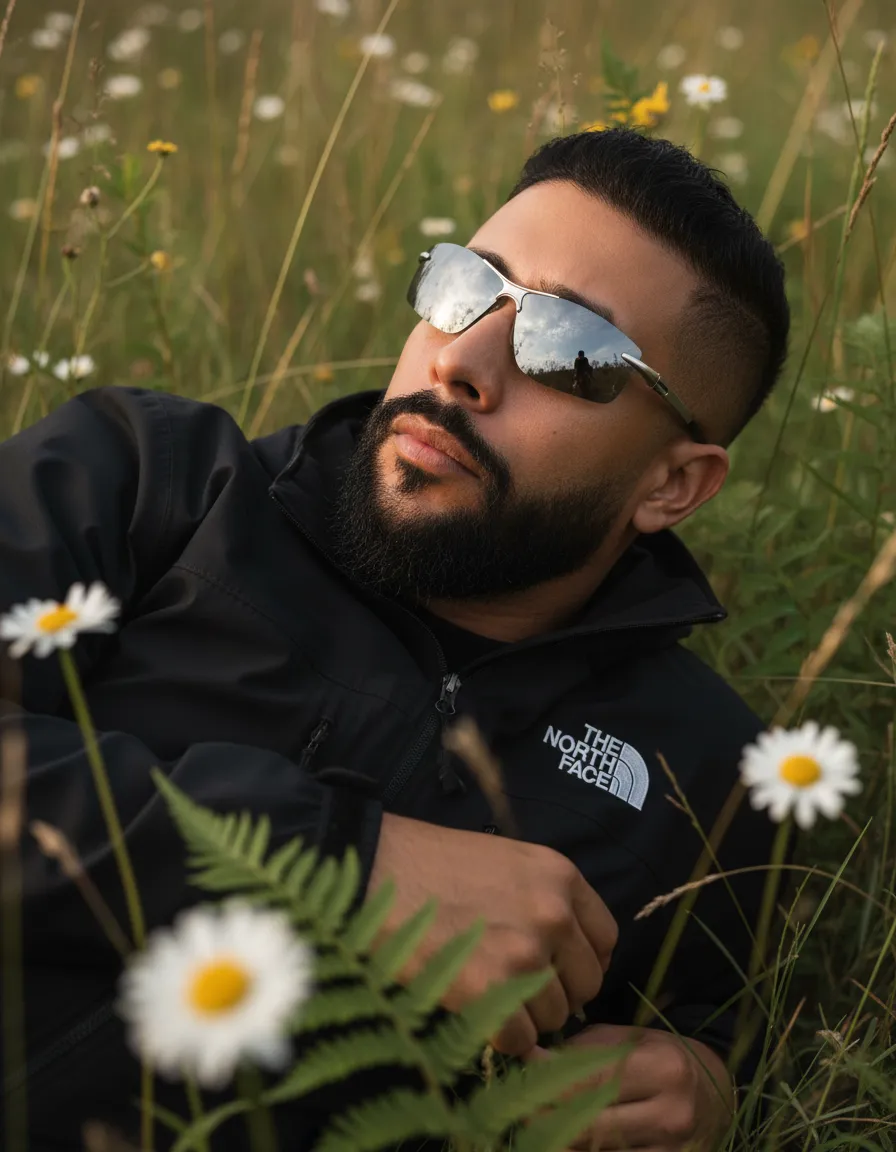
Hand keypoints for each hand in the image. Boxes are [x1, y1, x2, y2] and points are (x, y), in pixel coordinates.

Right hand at [369, 814, 617, 1056]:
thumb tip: (567, 958)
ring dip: (526, 1017)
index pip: (606, 939)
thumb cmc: (432, 863)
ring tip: (486, 994)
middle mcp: (553, 913)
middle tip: (514, 988)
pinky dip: (500, 1039)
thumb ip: (544, 901)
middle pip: (587, 984)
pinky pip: (521, 1040)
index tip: (557, 971)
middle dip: (556, 993)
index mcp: (561, 876)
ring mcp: (525, 953)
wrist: (376, 868)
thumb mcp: (505, 862)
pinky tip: (473, 1013)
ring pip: (555, 1017)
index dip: (582, 961)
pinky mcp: (490, 989)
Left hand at [530, 1023, 733, 1150]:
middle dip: (544, 1116)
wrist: (717, 1096)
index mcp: (663, 1069)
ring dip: (558, 1143)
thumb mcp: (630, 1040)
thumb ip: (583, 1051)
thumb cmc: (662, 1057)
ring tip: (532, 1127)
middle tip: (514, 1105)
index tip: (518, 1067)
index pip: (589, 1080)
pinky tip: (562, 1143)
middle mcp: (671, 1115)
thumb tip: (529, 1058)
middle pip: (588, 1125)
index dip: (545, 1076)